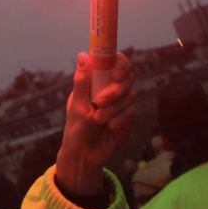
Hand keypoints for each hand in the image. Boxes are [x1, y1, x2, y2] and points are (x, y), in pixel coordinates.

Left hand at [55, 52, 136, 195]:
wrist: (85, 153)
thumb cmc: (77, 127)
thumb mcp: (77, 104)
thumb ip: (82, 81)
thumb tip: (83, 55)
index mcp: (98, 81)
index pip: (116, 62)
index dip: (120, 64)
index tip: (115, 75)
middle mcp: (112, 88)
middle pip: (127, 77)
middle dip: (114, 91)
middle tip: (99, 102)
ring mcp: (122, 102)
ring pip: (130, 95)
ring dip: (113, 109)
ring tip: (97, 119)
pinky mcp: (128, 117)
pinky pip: (131, 111)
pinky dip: (118, 119)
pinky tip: (108, 127)